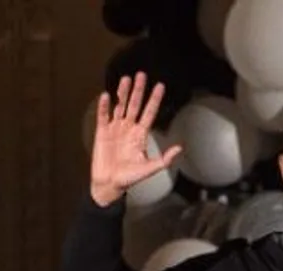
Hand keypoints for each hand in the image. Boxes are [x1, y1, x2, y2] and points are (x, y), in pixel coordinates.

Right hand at [89, 72, 180, 206]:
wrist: (110, 184)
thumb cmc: (130, 178)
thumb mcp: (150, 168)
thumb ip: (165, 159)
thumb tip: (180, 148)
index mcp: (141, 135)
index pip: (149, 113)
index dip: (154, 100)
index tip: (160, 86)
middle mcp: (129, 128)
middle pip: (135, 105)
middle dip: (139, 90)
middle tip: (142, 75)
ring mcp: (115, 129)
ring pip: (120, 106)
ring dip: (123, 93)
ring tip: (126, 79)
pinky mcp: (102, 133)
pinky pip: (103, 116)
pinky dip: (104, 106)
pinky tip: (106, 96)